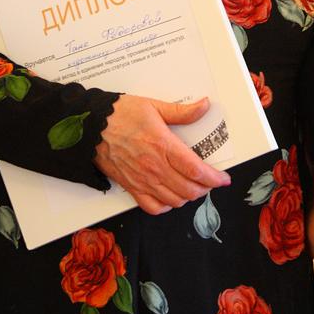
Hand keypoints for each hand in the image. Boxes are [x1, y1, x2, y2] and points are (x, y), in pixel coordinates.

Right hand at [94, 95, 230, 214]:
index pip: (196, 170)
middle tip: (210, 181)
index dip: (214, 178)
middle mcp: (154, 167)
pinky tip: (170, 198)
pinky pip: (152, 207)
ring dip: (188, 197)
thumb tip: (204, 106)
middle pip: (188, 189)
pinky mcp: (131, 187)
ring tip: (193, 187)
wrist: (90, 127)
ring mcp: (142, 180)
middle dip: (205, 188)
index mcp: (163, 145)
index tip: (223, 179)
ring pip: (174, 200)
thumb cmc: (119, 114)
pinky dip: (166, 206)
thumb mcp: (154, 106)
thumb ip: (182, 112)